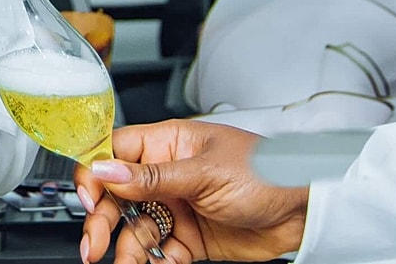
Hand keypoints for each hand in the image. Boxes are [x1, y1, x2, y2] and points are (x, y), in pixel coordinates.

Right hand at [73, 120, 307, 263]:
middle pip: (117, 195)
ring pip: (135, 227)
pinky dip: (150, 261)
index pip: (115, 152)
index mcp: (168, 144)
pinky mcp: (190, 237)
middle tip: (94, 245)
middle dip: (102, 220)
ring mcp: (178, 206)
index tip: (88, 199)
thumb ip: (152, 176)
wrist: (306, 212)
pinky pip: (159, 251)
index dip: (95, 173)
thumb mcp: (204, 173)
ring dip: (124, 246)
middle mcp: (167, 174)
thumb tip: (105, 169)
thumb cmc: (266, 172)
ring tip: (122, 263)